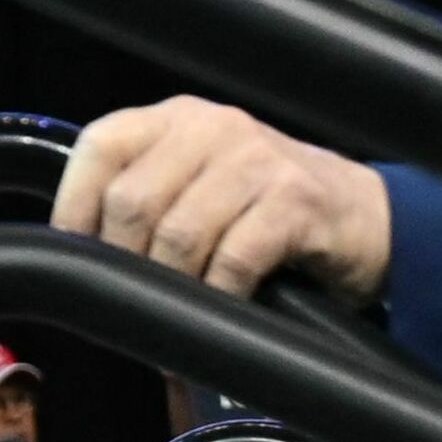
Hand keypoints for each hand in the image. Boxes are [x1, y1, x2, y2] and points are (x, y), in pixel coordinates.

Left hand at [56, 99, 394, 298]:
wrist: (366, 218)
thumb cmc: (270, 209)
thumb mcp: (202, 184)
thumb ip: (149, 199)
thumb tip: (81, 257)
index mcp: (177, 119)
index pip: (100, 146)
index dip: (75, 205)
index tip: (78, 258)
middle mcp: (212, 128)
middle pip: (133, 200)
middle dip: (127, 263)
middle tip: (140, 304)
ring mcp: (256, 161)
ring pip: (180, 233)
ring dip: (173, 290)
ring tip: (178, 321)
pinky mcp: (295, 202)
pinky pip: (233, 259)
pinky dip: (218, 297)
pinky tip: (222, 312)